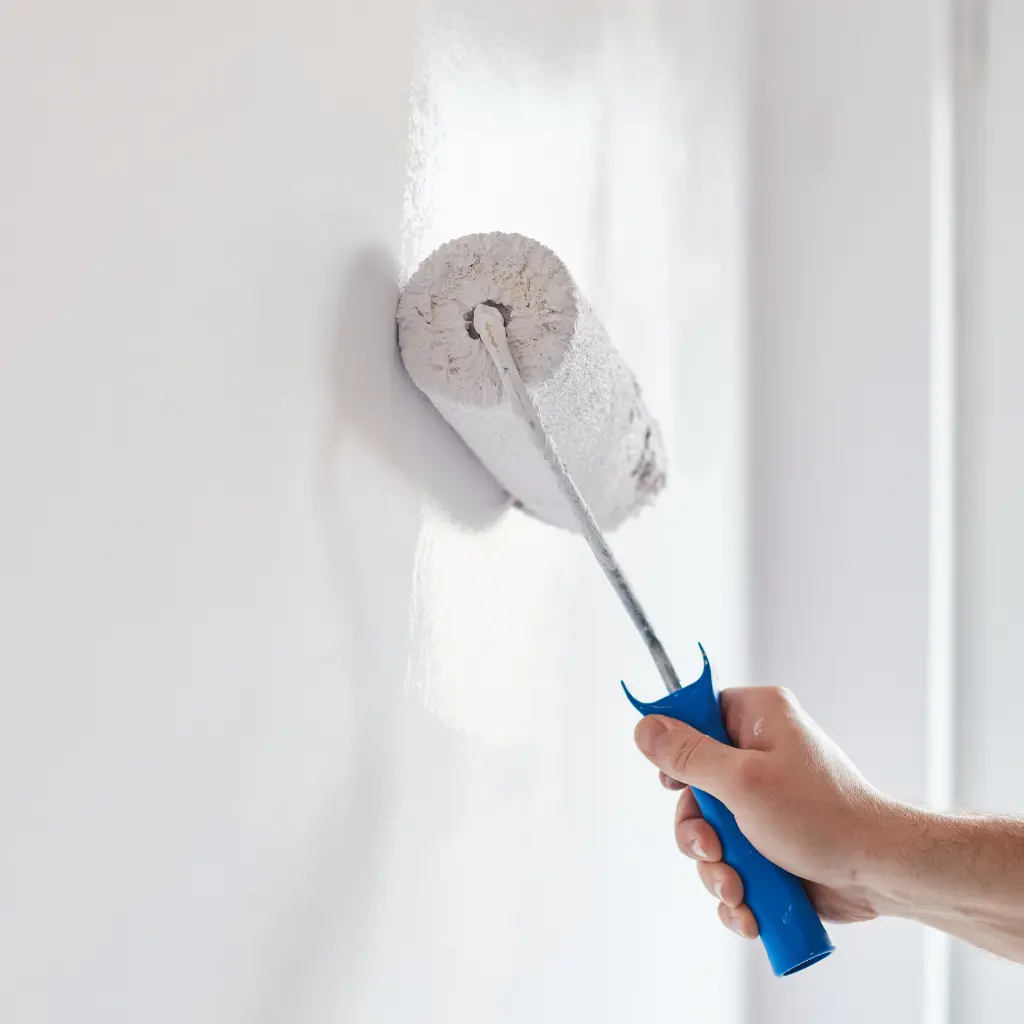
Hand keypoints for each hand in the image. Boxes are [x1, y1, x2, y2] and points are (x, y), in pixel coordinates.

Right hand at [633, 687, 894, 938]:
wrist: (880, 874)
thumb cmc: (822, 815)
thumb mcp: (742, 781)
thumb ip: (688, 756)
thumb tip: (644, 727)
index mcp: (757, 719)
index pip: (696, 715)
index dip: (677, 749)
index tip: (673, 783)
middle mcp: (758, 754)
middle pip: (693, 786)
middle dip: (697, 833)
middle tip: (712, 851)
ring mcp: (762, 801)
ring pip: (708, 832)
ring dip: (715, 869)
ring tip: (738, 889)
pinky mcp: (768, 843)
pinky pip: (730, 862)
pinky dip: (734, 889)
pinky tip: (747, 909)